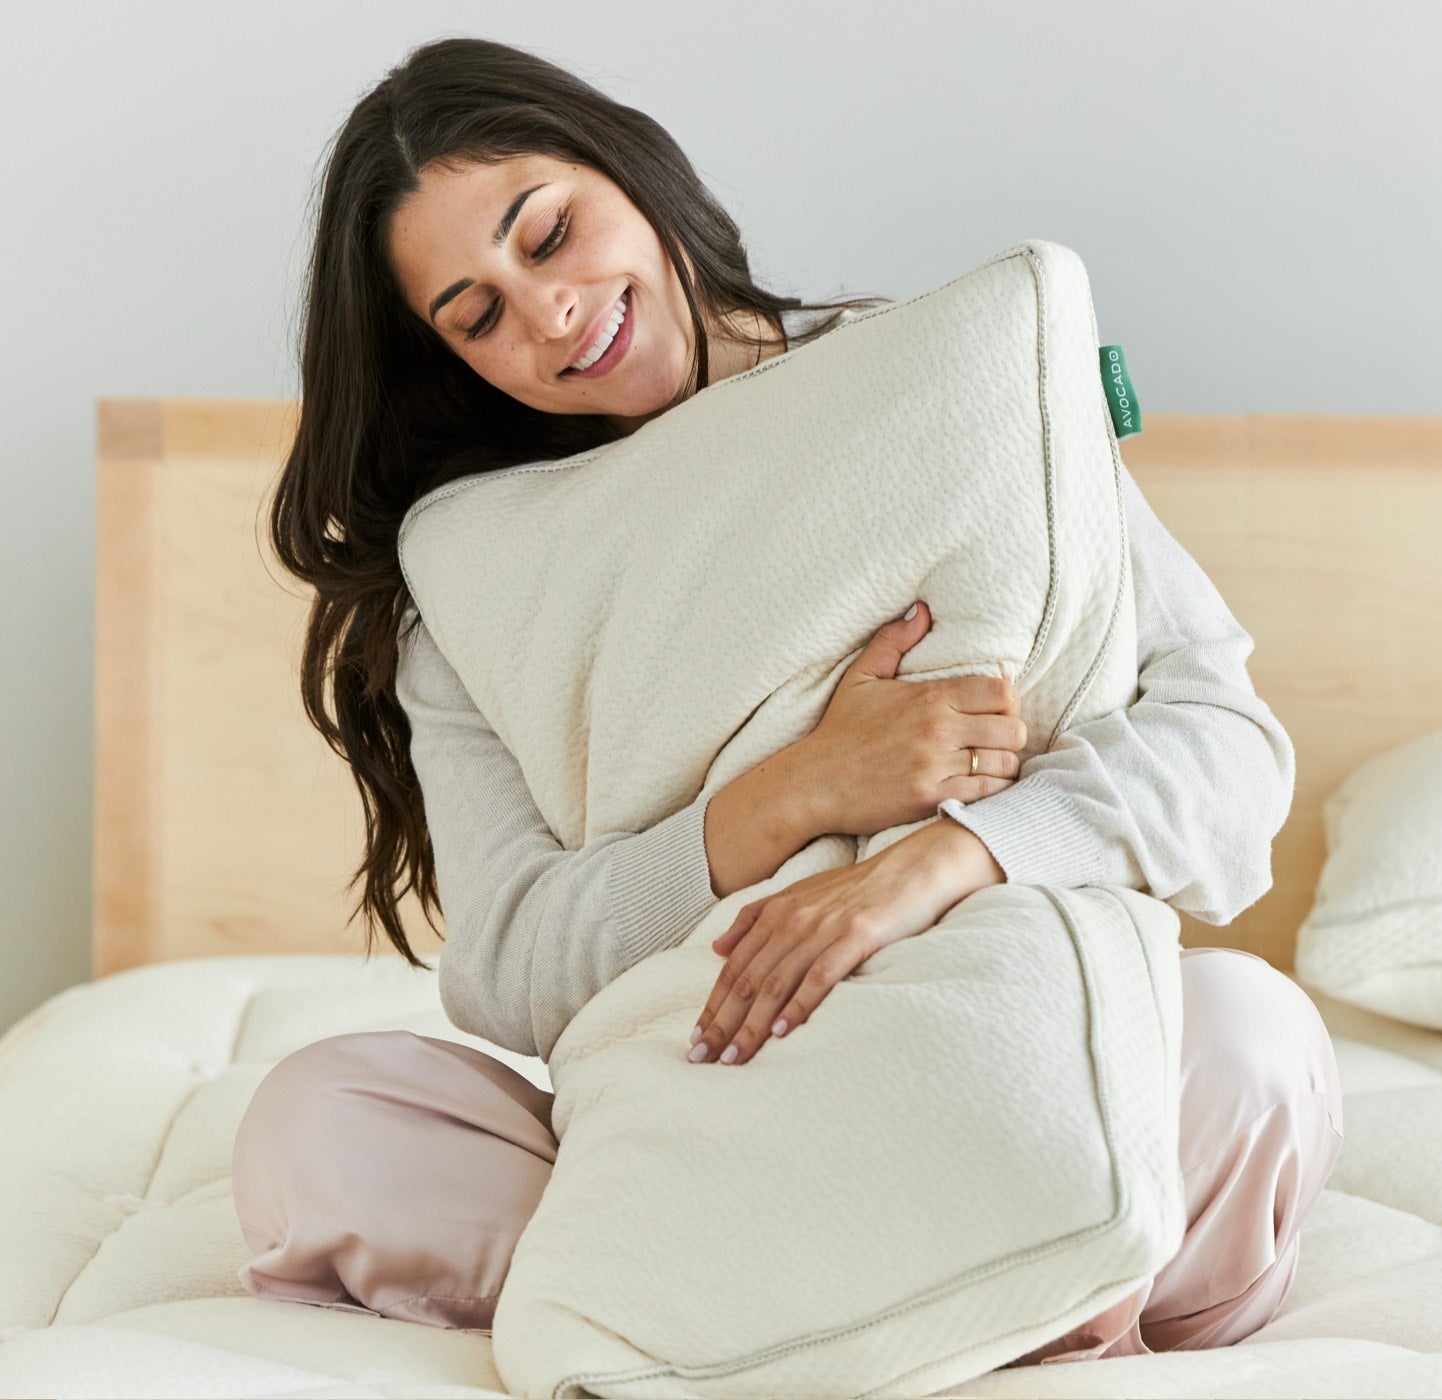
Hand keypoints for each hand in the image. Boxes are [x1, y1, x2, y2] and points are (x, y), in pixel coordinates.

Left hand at [686, 823, 997, 1067]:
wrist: (911, 870)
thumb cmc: (856, 889)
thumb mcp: (799, 894)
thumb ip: (755, 919)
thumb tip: (716, 949)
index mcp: (776, 912)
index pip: (734, 967)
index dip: (712, 1005)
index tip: (696, 1039)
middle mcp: (792, 920)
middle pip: (747, 980)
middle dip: (722, 1023)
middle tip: (702, 1058)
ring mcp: (823, 928)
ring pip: (776, 983)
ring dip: (751, 1024)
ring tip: (735, 1057)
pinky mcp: (855, 937)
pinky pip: (819, 976)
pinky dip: (798, 1005)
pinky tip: (782, 1031)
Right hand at [798, 602, 1027, 838]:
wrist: (813, 782)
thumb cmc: (840, 731)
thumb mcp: (861, 678)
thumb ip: (893, 641)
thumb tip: (923, 610)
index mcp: (929, 697)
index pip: (1001, 692)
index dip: (1008, 701)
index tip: (995, 710)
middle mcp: (937, 729)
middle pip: (1012, 728)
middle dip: (1010, 734)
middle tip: (994, 740)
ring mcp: (935, 766)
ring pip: (1004, 763)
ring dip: (1002, 764)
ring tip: (988, 764)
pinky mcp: (931, 798)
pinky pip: (986, 793)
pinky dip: (991, 791)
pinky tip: (977, 785)